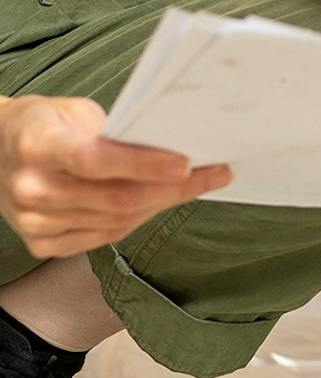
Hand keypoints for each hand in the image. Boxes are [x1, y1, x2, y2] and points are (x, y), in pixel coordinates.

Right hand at [0, 96, 229, 258]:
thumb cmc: (42, 126)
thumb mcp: (72, 112)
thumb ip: (113, 132)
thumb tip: (169, 151)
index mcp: (35, 145)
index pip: (96, 160)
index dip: (144, 165)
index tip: (185, 165)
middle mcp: (31, 186)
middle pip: (117, 199)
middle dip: (171, 190)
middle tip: (210, 176)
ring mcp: (34, 220)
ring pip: (118, 221)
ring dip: (159, 205)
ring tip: (187, 187)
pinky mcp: (42, 243)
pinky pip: (105, 237)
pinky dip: (135, 221)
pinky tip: (153, 205)